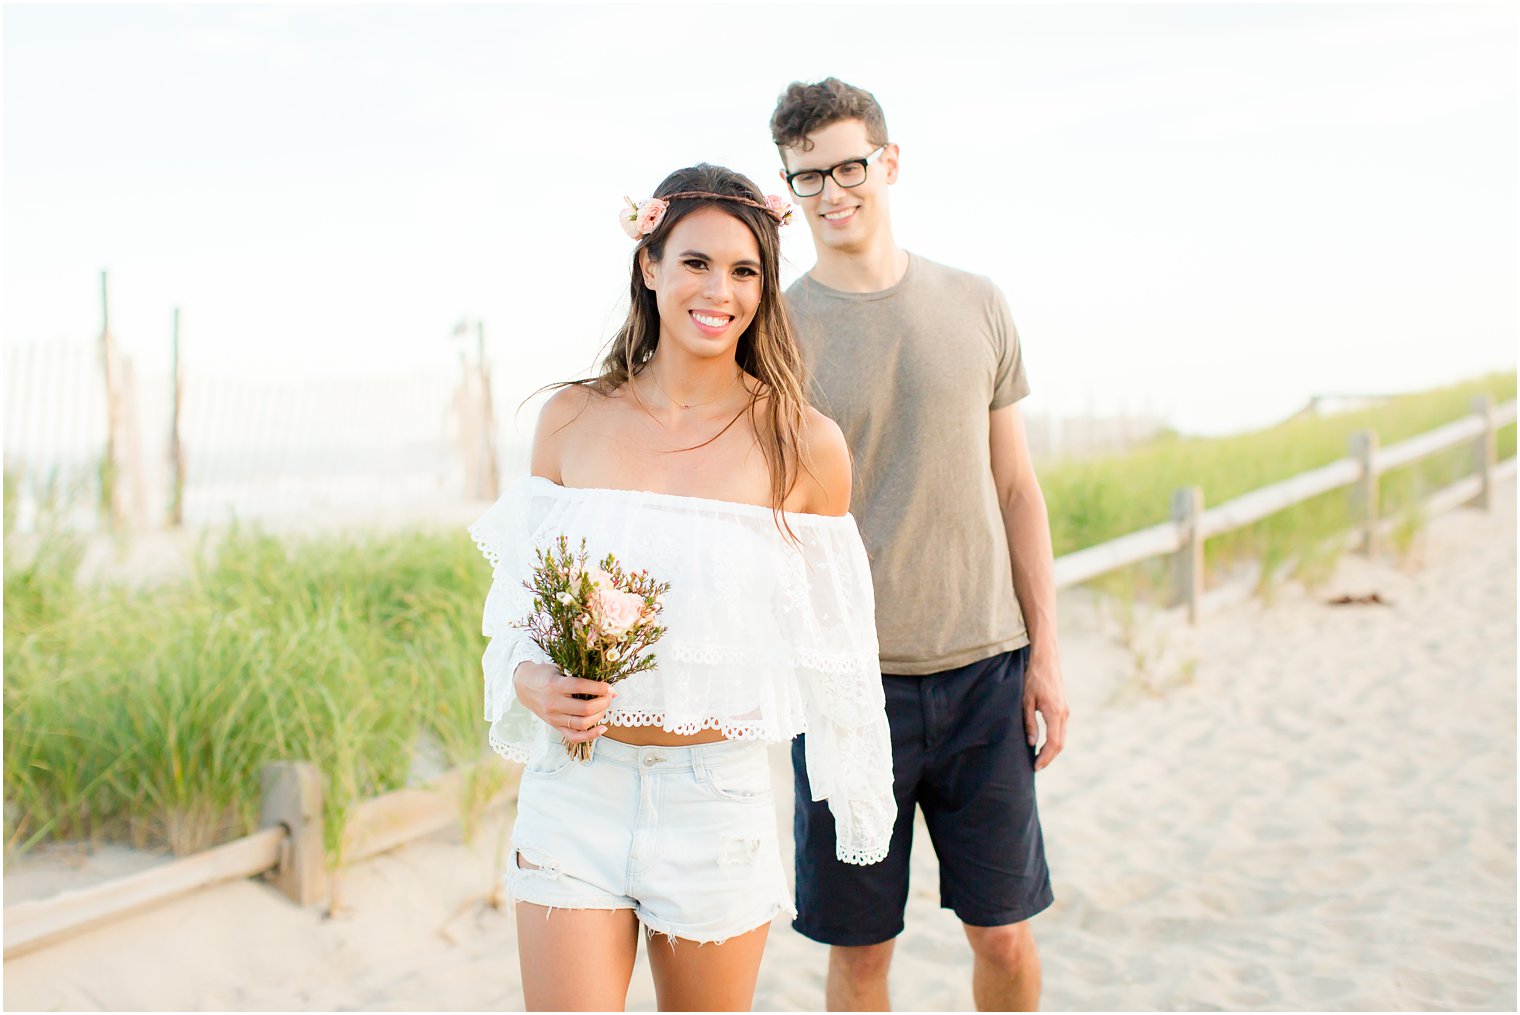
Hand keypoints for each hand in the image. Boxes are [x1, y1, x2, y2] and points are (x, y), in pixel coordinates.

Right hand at [513, 662, 615, 743]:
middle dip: (603, 702)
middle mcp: (553, 703)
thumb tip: (606, 685)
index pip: (582, 687)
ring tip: (604, 707)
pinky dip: (591, 736)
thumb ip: (579, 676)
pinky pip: (574, 737)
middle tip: (609, 696)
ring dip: (599, 716)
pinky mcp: (554, 726)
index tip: (610, 687)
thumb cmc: (545, 675)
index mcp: (555, 685)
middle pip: (585, 709)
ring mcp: (553, 717)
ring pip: (582, 724)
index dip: (600, 687)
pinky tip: (602, 728)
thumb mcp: (559, 669)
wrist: (524, 686)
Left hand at [1022, 653, 1068, 770]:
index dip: (1045, 757)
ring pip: (1062, 737)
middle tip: (1036, 767)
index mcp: (1055, 713)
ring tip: (1038, 758)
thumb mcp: (1026, 700)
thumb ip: (1029, 722)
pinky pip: (1061, 730)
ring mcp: (1066, 711)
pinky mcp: (1064, 709)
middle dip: (1049, 757)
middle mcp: (1064, 714)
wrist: (1046, 660)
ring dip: (1052, 750)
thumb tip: (1032, 743)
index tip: (1035, 766)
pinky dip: (1054, 741)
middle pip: (1060, 743)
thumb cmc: (1033, 678)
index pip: (1053, 742)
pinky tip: (1043, 744)